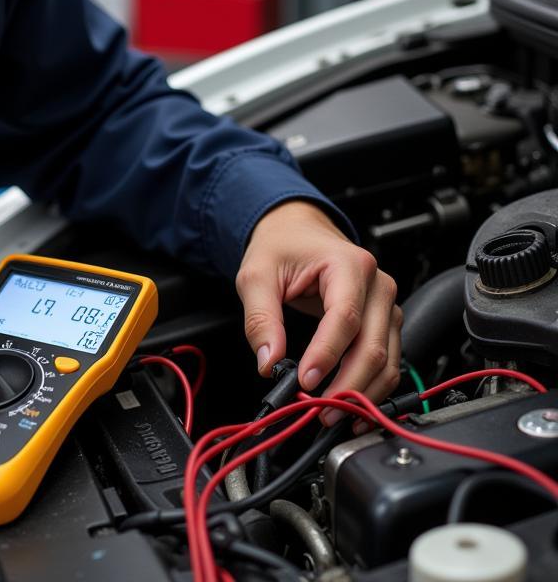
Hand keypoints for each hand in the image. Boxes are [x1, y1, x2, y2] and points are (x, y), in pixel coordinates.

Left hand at [235, 201, 401, 423]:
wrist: (297, 230)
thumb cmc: (282, 246)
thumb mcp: (257, 274)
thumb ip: (260, 318)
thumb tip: (268, 361)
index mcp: (349, 265)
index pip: (344, 318)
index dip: (326, 355)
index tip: (306, 382)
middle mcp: (377, 284)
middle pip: (373, 346)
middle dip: (348, 385)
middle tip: (321, 411)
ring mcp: (386, 304)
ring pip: (388, 360)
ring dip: (363, 393)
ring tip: (334, 415)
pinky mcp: (385, 321)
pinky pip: (388, 360)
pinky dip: (371, 386)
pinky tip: (351, 405)